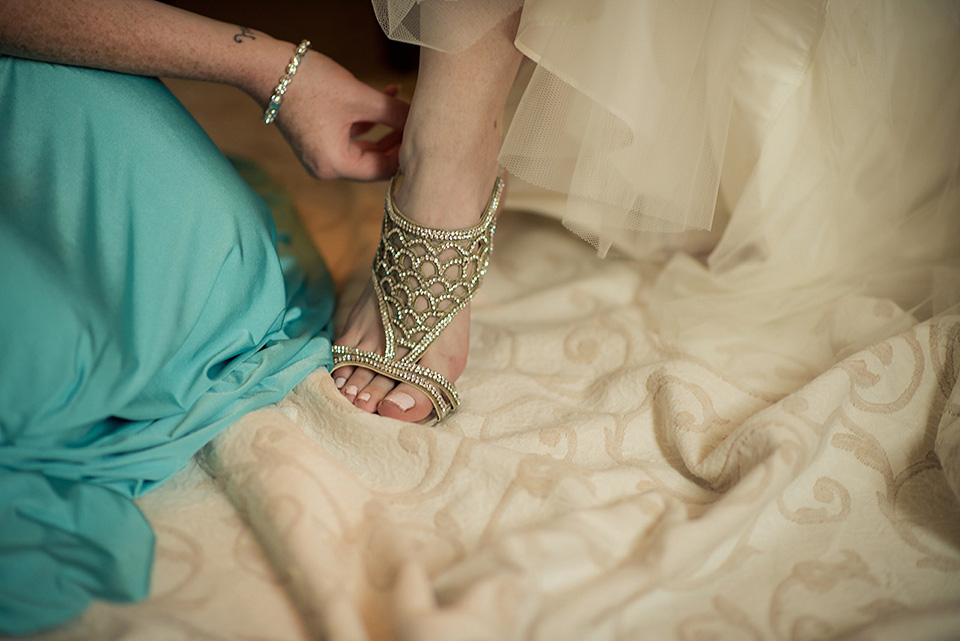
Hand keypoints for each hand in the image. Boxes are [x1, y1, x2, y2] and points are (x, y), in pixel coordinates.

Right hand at [274, 52, 408, 180]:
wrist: (266, 66)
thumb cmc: (310, 82)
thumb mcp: (359, 98)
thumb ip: (393, 113)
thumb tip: (420, 121)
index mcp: (335, 165)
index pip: (383, 170)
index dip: (406, 152)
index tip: (424, 134)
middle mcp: (326, 167)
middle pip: (375, 161)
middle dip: (397, 139)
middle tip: (419, 120)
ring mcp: (320, 154)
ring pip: (365, 146)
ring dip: (385, 125)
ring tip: (405, 102)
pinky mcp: (317, 139)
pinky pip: (351, 135)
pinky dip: (368, 119)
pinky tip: (387, 94)